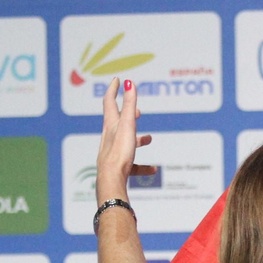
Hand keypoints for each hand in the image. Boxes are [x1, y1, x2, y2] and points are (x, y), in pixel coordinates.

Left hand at [95, 77, 157, 202]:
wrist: (111, 181)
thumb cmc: (119, 153)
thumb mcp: (127, 125)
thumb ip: (129, 104)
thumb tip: (128, 82)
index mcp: (111, 125)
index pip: (109, 102)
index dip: (113, 89)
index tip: (117, 80)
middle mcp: (110, 138)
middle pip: (117, 122)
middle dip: (127, 114)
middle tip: (136, 110)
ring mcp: (113, 153)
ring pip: (126, 142)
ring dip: (137, 138)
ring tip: (149, 138)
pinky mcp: (119, 168)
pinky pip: (132, 164)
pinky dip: (143, 165)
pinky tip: (153, 170)